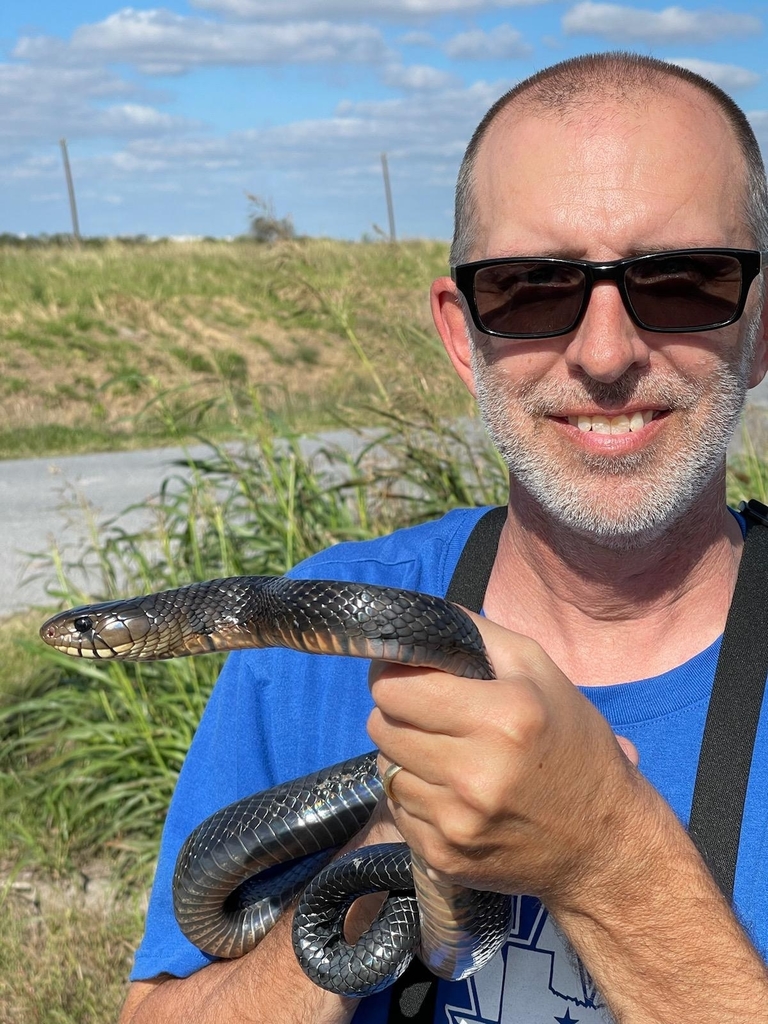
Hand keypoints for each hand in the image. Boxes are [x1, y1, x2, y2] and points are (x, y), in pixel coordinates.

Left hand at [368, 611, 640, 907]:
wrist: (603, 845)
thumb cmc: (572, 746)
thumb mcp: (540, 671)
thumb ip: (477, 634)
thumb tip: (417, 617)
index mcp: (502, 718)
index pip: (395, 688)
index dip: (394, 675)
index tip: (408, 675)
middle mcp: (475, 773)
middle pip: (381, 726)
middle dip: (397, 713)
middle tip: (428, 713)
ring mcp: (456, 821)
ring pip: (385, 768)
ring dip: (405, 756)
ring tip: (446, 754)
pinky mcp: (443, 856)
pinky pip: (397, 809)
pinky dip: (415, 796)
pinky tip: (452, 792)